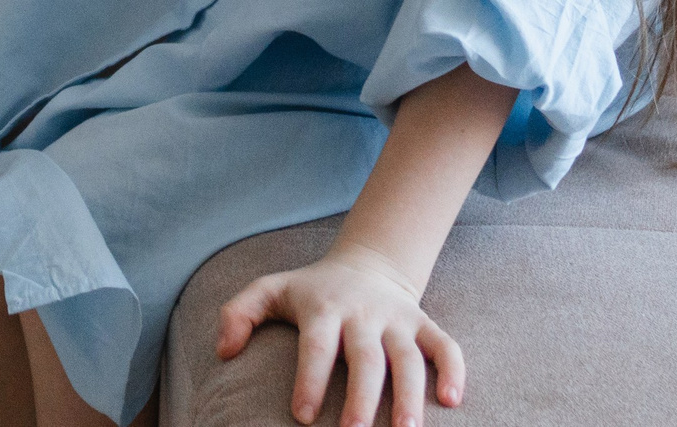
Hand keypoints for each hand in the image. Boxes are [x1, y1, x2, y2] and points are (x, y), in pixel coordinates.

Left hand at [217, 244, 465, 426]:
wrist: (367, 264)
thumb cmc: (311, 289)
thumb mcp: (270, 289)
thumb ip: (238, 314)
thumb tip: (223, 352)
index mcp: (323, 307)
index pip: (316, 345)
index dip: (309, 380)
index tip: (302, 417)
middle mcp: (362, 313)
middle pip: (366, 357)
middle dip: (361, 397)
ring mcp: (396, 319)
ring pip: (408, 357)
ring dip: (410, 395)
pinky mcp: (423, 324)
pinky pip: (445, 345)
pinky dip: (453, 369)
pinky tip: (452, 400)